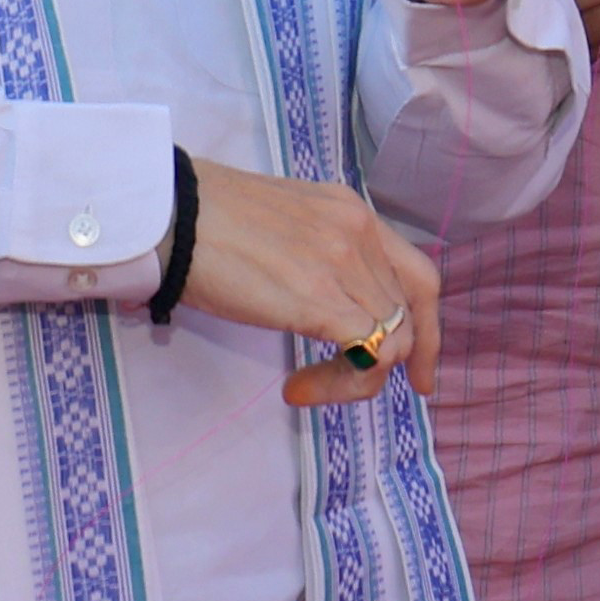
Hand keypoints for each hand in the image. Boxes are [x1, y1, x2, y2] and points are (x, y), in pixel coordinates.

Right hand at [179, 158, 441, 396]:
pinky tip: (299, 387)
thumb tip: (321, 298)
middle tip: (352, 389)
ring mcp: (345, 265)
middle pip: (407, 315)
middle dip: (386, 363)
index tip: (416, 367)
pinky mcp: (322, 300)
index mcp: (351, 211)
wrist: (172, 214)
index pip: (416, 275)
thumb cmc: (204, 218)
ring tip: (305, 386)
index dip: (426, 327)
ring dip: (354, 379)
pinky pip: (370, 355)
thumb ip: (317, 251)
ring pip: (393, 341)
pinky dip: (345, 384)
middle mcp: (360, 233)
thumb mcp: (283, 221)